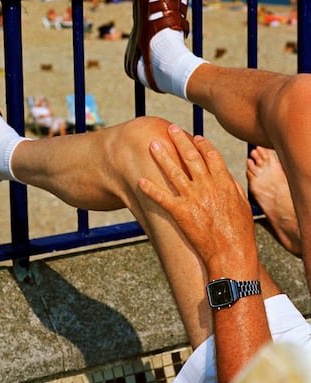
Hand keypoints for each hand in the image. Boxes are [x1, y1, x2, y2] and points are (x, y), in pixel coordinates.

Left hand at [139, 124, 256, 276]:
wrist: (231, 253)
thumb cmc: (240, 233)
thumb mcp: (242, 205)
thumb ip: (232, 187)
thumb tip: (225, 175)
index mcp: (223, 182)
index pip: (211, 156)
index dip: (202, 145)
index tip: (195, 137)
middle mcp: (207, 186)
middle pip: (191, 157)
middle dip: (180, 140)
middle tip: (171, 129)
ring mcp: (193, 198)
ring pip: (174, 172)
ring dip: (162, 157)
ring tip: (153, 144)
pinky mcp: (181, 212)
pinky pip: (162, 197)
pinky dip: (150, 188)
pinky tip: (140, 180)